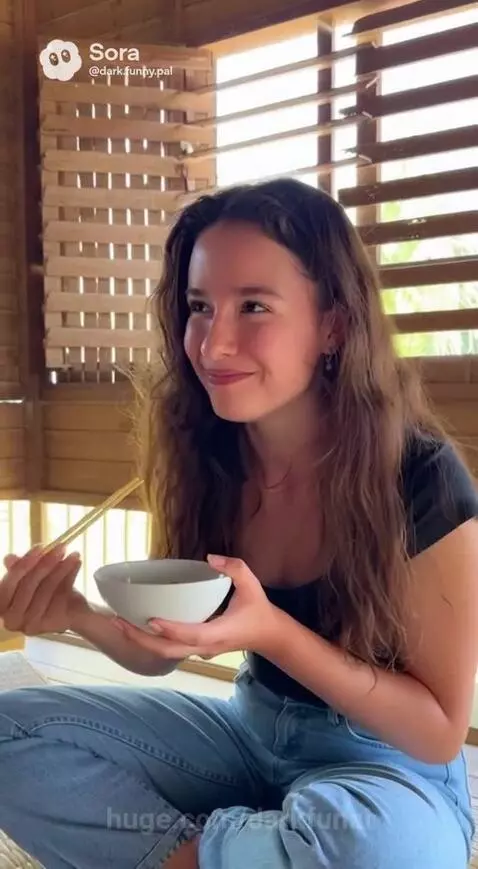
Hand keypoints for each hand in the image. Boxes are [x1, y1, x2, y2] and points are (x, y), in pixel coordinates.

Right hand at [0, 544, 90, 635]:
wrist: (71, 610)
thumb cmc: (46, 590)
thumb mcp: (33, 574)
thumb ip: (21, 567)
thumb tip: (9, 558)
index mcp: (2, 606)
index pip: (7, 585)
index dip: (23, 565)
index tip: (40, 547)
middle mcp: (12, 620)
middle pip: (28, 587)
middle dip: (45, 564)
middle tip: (61, 547)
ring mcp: (31, 625)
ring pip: (46, 590)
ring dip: (62, 568)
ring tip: (73, 555)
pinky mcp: (50, 625)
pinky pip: (61, 597)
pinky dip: (70, 577)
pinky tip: (76, 564)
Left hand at [112, 555, 281, 660]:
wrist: (268, 636)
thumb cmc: (258, 610)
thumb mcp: (252, 585)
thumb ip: (235, 568)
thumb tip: (211, 558)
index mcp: (219, 633)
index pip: (192, 634)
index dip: (171, 629)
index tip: (151, 620)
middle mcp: (206, 646)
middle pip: (168, 650)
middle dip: (141, 638)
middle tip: (118, 621)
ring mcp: (199, 651)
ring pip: (165, 652)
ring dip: (141, 640)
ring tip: (119, 623)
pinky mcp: (195, 648)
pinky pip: (169, 648)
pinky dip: (150, 640)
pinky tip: (135, 626)